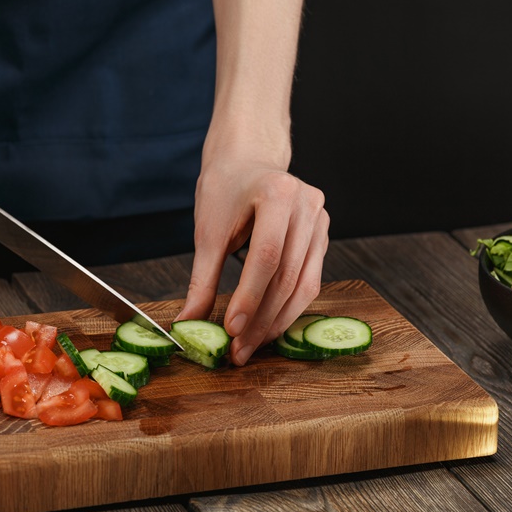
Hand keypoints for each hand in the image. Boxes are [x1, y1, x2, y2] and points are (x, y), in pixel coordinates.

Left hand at [178, 145, 329, 365]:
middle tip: (239, 350)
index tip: (231, 329)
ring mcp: (320, 220)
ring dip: (277, 321)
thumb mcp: (208, 232)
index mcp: (277, 193)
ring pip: (304, 284)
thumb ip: (202, 280)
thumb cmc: (225, 189)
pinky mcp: (323, 235)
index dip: (249, 297)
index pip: (266, 256)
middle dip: (262, 318)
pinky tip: (269, 327)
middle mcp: (306, 205)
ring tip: (252, 346)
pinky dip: (289, 308)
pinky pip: (310, 280)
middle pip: (287, 275)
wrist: (247, 160)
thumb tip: (188, 324)